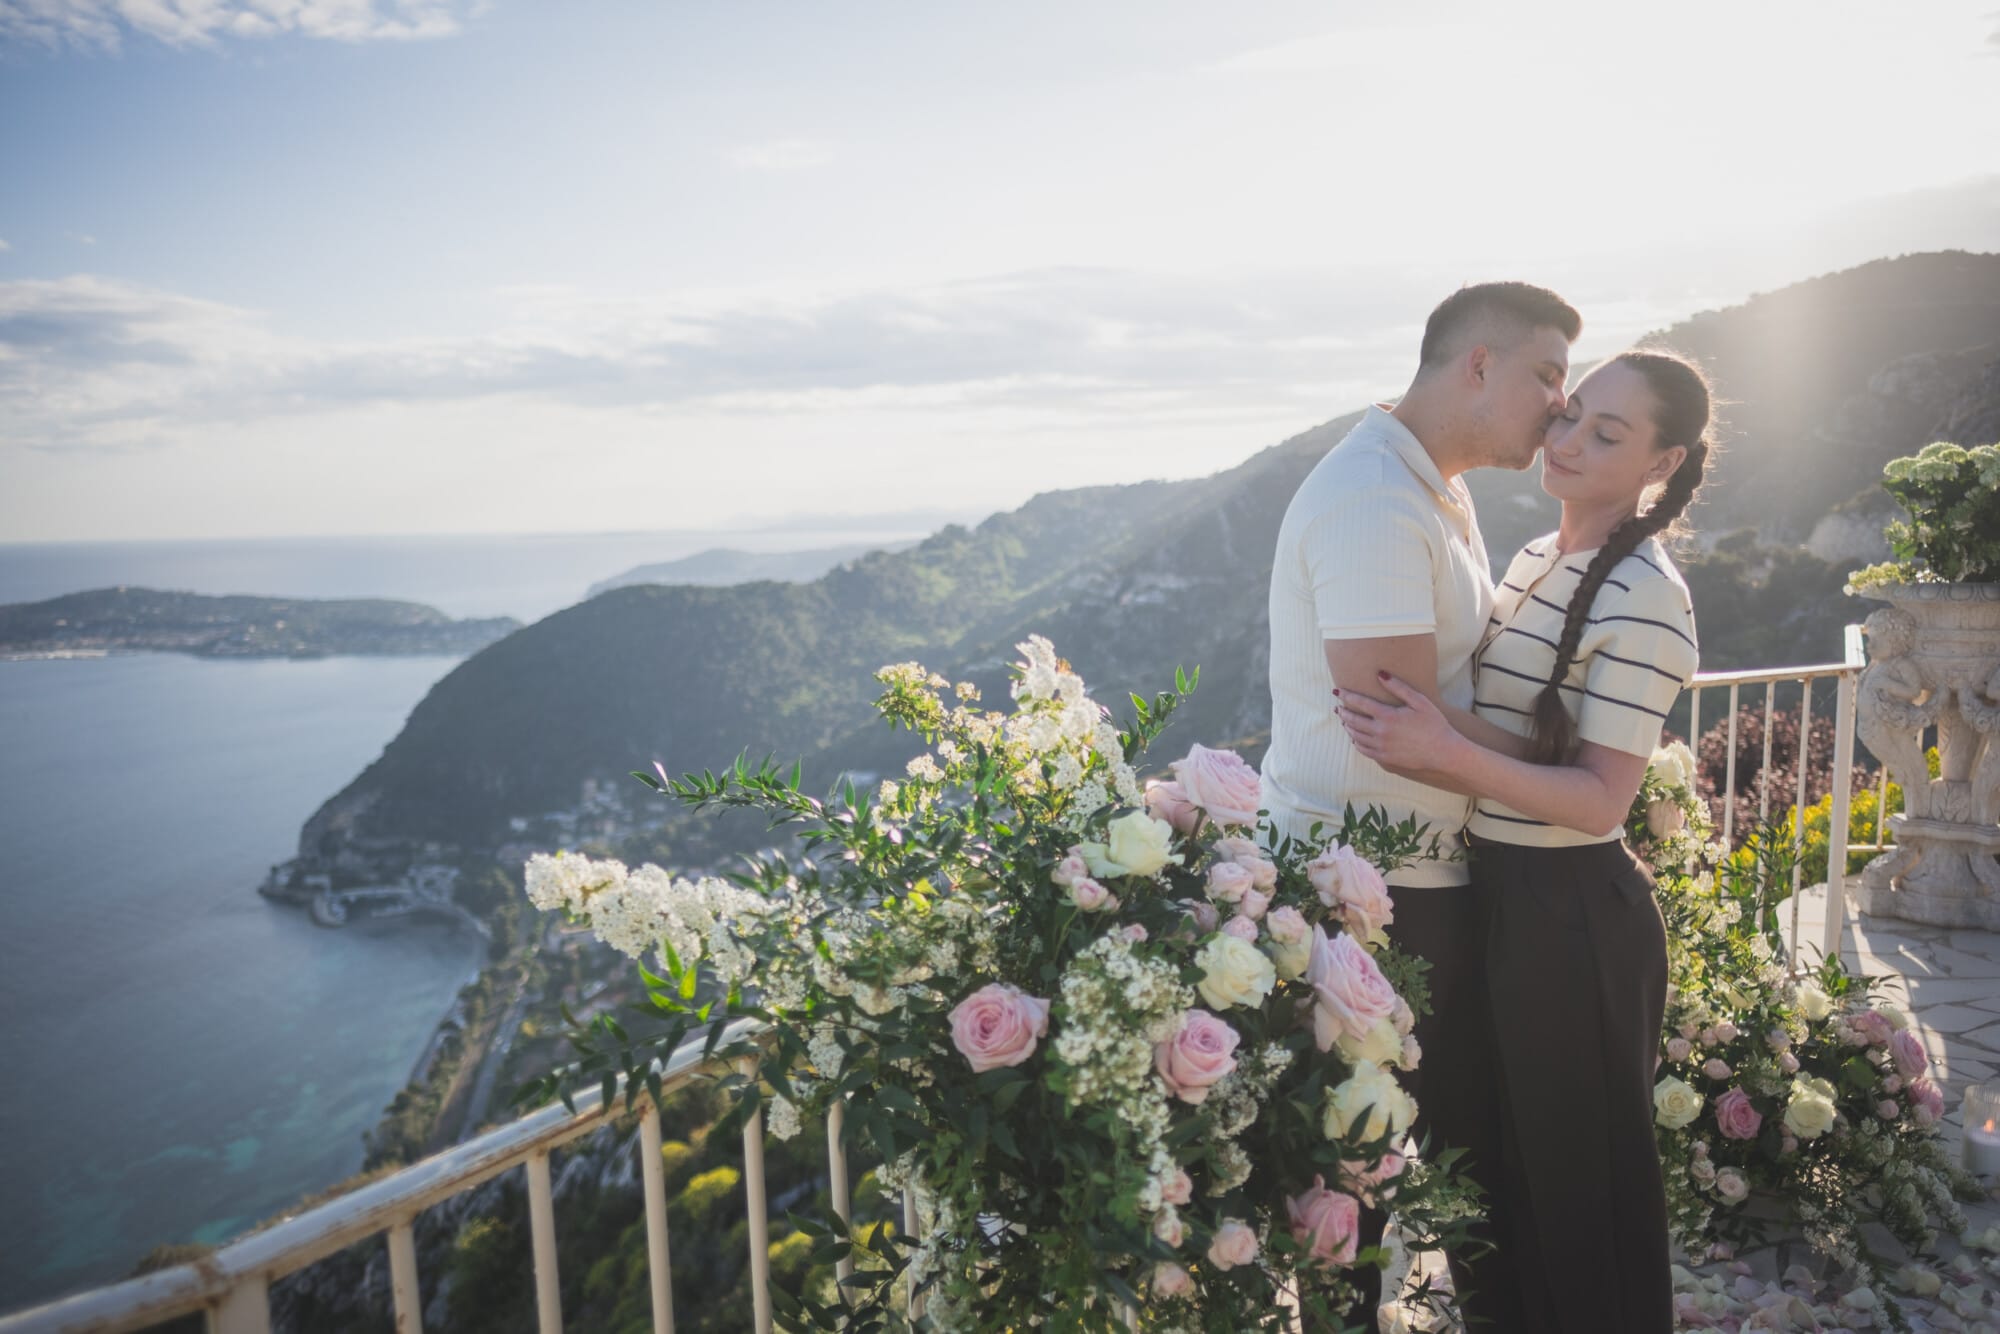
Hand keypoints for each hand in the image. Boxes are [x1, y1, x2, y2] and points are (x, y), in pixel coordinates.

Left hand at [1336, 674, 1461, 772]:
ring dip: (1348, 726)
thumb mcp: (1419, 701)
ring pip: (1356, 735)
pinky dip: (1356, 742)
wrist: (1443, 751)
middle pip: (1354, 720)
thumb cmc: (1434, 724)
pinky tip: (1355, 737)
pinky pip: (1363, 749)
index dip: (1347, 696)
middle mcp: (1380, 732)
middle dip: (1343, 712)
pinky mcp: (1384, 758)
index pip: (1360, 703)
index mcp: (1387, 716)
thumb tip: (1380, 674)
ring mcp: (1381, 746)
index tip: (1337, 691)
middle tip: (1337, 707)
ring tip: (1344, 720)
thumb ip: (1399, 687)